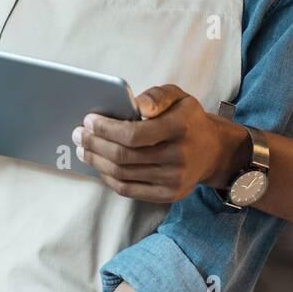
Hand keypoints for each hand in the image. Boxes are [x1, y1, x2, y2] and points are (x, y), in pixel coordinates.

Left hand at [74, 84, 224, 201]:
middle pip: (124, 156)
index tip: (88, 120)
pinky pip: (130, 190)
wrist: (213, 150)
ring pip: (123, 174)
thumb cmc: (187, 119)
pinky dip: (109, 178)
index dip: (106, 129)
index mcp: (180, 128)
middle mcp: (178, 156)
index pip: (134, 134)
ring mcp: (174, 180)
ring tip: (84, 149)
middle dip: (95, 145)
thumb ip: (157, 96)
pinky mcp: (169, 195)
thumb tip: (136, 104)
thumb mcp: (179, 96)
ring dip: (97, 162)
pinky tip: (99, 166)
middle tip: (78, 135)